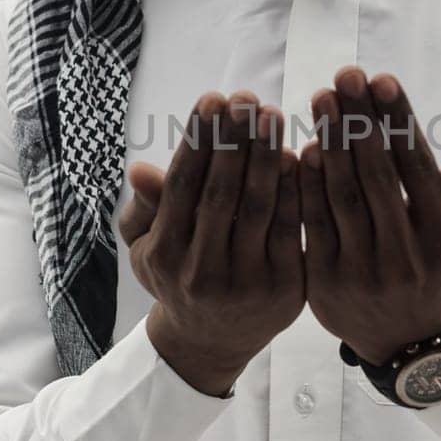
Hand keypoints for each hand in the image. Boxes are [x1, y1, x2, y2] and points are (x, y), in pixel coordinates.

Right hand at [119, 90, 304, 390]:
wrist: (211, 342)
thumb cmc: (178, 276)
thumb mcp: (148, 248)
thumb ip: (145, 208)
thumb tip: (138, 170)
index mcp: (162, 255)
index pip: (182, 186)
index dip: (199, 140)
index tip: (213, 98)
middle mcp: (200, 272)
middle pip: (220, 193)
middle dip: (235, 141)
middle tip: (247, 99)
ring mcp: (245, 284)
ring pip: (257, 209)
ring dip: (267, 157)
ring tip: (274, 116)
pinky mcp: (284, 290)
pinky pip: (290, 230)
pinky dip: (295, 191)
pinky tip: (301, 155)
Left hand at [299, 67, 440, 364]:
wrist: (407, 345)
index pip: (417, 168)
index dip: (398, 121)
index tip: (382, 80)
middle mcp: (405, 256)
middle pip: (377, 173)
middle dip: (360, 119)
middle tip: (345, 75)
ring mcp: (363, 271)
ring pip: (342, 194)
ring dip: (330, 141)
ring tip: (322, 99)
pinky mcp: (326, 282)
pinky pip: (313, 224)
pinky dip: (307, 184)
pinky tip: (302, 148)